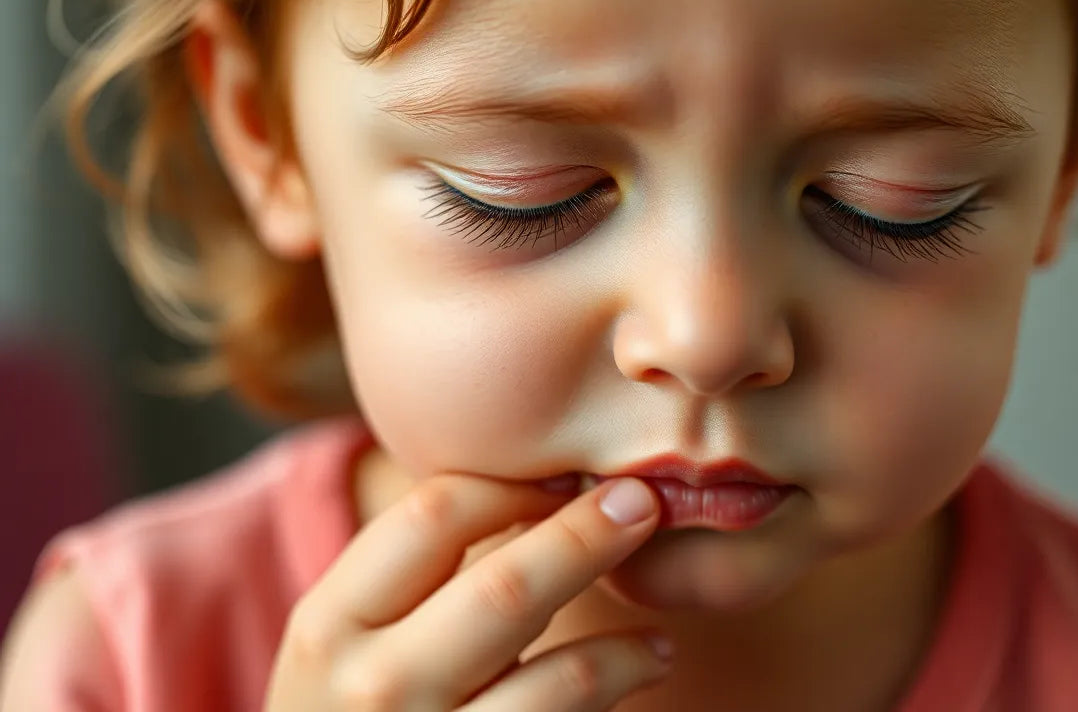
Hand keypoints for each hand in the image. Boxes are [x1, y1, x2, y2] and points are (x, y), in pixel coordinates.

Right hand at [264, 473, 668, 710]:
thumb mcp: (347, 644)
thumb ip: (415, 577)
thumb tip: (544, 491)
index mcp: (329, 624)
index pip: (431, 518)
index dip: (511, 487)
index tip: (564, 479)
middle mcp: (371, 688)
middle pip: (505, 589)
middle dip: (586, 537)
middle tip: (642, 503)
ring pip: (560, 680)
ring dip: (627, 649)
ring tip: (656, 643)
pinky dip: (620, 694)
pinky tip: (643, 675)